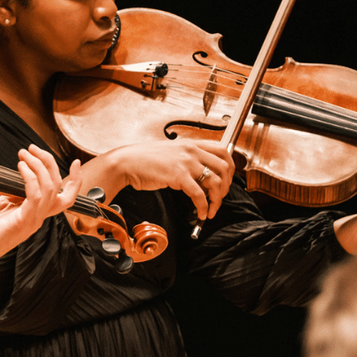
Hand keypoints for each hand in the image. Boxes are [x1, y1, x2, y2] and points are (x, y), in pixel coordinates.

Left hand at [0, 146, 81, 283]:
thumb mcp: (0, 205)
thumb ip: (11, 193)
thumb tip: (13, 176)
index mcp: (36, 213)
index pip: (64, 198)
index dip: (75, 181)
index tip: (74, 162)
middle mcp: (39, 218)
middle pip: (58, 186)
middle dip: (48, 161)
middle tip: (31, 148)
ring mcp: (33, 221)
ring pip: (50, 187)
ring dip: (38, 165)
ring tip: (23, 154)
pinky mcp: (23, 222)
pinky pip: (36, 195)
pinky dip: (30, 177)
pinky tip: (20, 167)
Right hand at [92, 139, 233, 220]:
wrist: (127, 162)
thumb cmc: (145, 160)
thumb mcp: (172, 153)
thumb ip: (188, 160)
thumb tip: (202, 176)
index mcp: (191, 143)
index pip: (223, 150)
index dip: (230, 168)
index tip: (226, 181)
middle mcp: (191, 150)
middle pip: (224, 166)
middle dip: (226, 186)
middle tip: (219, 198)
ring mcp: (186, 162)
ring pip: (215, 181)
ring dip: (217, 200)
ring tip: (211, 210)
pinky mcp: (178, 175)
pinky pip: (199, 195)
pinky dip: (203, 207)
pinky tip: (201, 213)